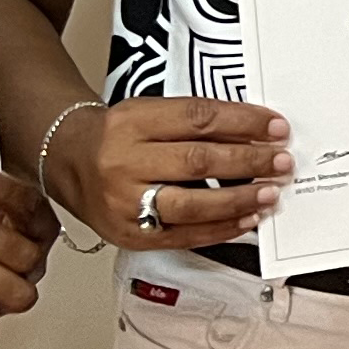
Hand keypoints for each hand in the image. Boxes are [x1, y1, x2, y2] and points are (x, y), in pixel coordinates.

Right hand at [47, 95, 289, 251]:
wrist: (66, 161)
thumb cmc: (116, 136)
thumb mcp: (149, 112)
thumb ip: (195, 122)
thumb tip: (255, 134)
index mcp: (131, 122)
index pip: (198, 119)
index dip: (243, 123)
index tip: (276, 128)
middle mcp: (124, 162)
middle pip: (197, 162)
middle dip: (248, 163)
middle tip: (281, 162)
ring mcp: (125, 203)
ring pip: (191, 204)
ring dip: (239, 200)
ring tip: (270, 193)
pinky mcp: (130, 234)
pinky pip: (183, 235)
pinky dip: (221, 229)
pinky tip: (246, 219)